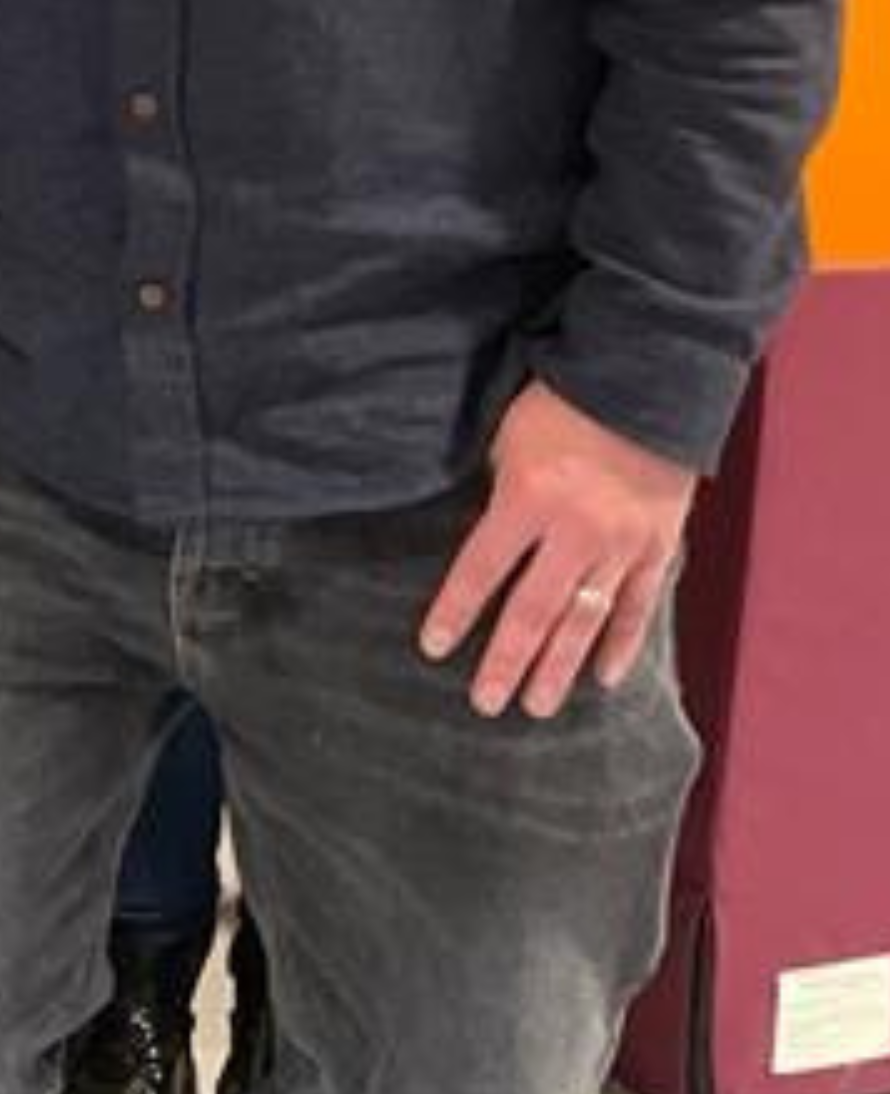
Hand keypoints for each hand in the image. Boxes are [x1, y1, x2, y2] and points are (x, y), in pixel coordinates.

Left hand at [420, 379, 693, 719]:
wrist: (647, 385)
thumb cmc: (561, 404)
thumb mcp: (508, 438)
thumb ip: (496, 493)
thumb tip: (479, 541)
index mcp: (529, 498)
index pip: (481, 568)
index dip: (455, 611)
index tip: (434, 649)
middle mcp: (577, 530)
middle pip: (534, 610)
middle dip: (507, 661)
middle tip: (484, 704)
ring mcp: (623, 544)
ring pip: (585, 621)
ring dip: (559, 668)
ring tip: (537, 708)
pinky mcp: (660, 548)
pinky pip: (639, 607)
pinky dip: (621, 645)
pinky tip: (602, 678)